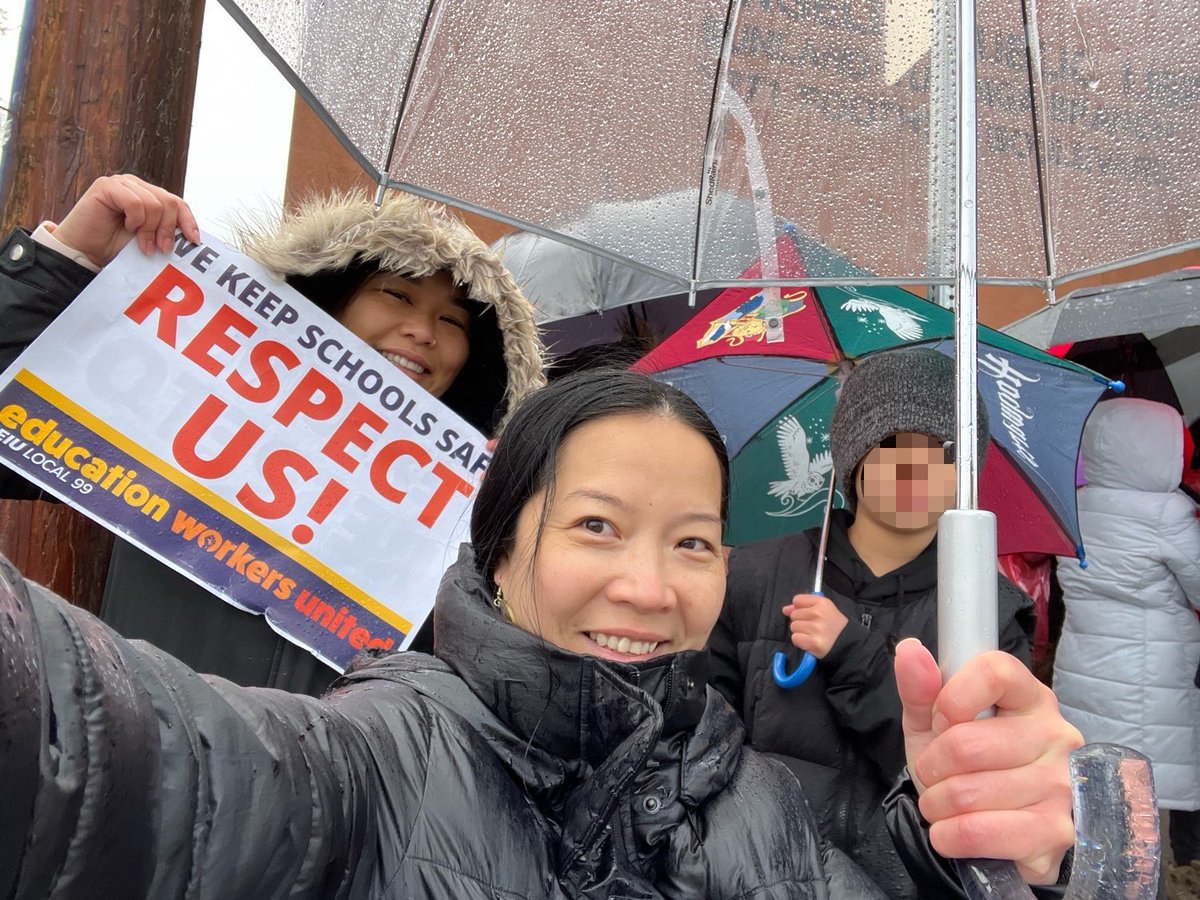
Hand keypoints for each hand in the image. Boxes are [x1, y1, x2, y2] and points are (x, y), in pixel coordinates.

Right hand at [53, 174, 200, 267]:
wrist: (86, 253)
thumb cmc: (115, 247)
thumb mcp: (150, 240)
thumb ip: (167, 232)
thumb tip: (193, 238)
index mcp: (149, 196)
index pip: (177, 203)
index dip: (188, 221)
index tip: (194, 242)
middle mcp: (137, 186)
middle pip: (169, 202)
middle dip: (167, 229)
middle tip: (161, 249)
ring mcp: (122, 183)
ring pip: (153, 204)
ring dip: (150, 229)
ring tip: (141, 244)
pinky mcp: (107, 186)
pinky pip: (134, 203)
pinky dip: (135, 220)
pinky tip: (126, 227)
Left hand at [782, 593, 847, 658]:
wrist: (848, 643)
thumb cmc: (833, 625)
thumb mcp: (823, 609)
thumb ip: (804, 606)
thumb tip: (785, 609)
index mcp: (822, 602)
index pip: (797, 600)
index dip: (800, 608)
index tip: (808, 614)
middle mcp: (819, 614)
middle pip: (794, 614)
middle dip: (801, 621)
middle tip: (813, 627)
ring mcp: (816, 629)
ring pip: (794, 627)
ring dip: (800, 632)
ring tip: (812, 634)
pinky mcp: (814, 643)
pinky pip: (795, 638)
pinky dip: (801, 642)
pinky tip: (810, 641)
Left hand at [895, 638, 1081, 883]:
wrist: (991, 832)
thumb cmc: (963, 765)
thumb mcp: (933, 723)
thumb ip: (920, 687)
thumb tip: (909, 649)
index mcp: (1028, 696)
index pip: (995, 672)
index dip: (952, 698)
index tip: (940, 720)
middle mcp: (1055, 735)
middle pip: (968, 744)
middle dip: (932, 765)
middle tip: (933, 774)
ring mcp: (1060, 785)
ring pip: (968, 792)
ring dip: (936, 804)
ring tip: (943, 804)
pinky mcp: (1055, 832)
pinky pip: (980, 832)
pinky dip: (949, 835)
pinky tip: (950, 832)